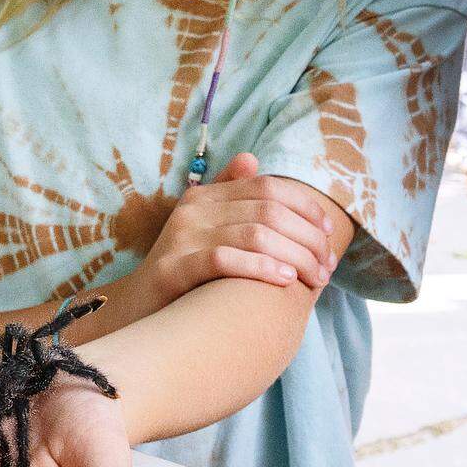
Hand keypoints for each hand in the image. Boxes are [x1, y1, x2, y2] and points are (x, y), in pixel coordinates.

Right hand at [143, 153, 334, 296]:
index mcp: (204, 196)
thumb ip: (229, 195)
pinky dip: (260, 267)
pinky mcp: (173, 268)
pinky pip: (224, 260)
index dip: (305, 206)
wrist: (138, 307)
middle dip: (308, 238)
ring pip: (254, 235)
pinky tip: (284, 280)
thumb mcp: (206, 228)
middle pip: (267, 211)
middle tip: (327, 266)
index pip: (266, 186)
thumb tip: (251, 159)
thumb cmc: (184, 270)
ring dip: (295, 257)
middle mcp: (193, 210)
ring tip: (315, 278)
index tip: (329, 233)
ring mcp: (181, 237)